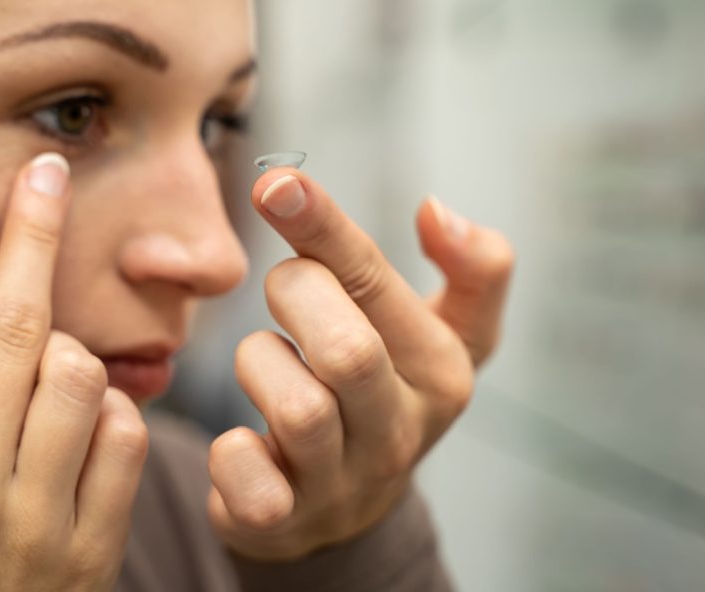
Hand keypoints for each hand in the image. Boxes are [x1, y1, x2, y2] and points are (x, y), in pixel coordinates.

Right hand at [0, 149, 147, 590]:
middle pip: (9, 324)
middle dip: (30, 231)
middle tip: (46, 170)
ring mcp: (33, 523)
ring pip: (79, 373)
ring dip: (64, 346)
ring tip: (38, 362)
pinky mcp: (90, 553)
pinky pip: (127, 439)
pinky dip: (110, 415)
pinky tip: (77, 425)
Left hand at [208, 170, 512, 559]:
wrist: (347, 513)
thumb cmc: (385, 395)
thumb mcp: (446, 336)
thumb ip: (474, 270)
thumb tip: (437, 211)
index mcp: (442, 373)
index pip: (380, 285)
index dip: (323, 227)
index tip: (275, 182)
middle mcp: (400, 432)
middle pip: (347, 351)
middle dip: (295, 294)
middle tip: (284, 287)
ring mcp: (343, 483)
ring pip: (297, 409)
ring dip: (259, 363)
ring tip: (267, 362)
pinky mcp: (283, 522)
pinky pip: (247, 482)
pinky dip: (230, 452)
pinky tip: (243, 439)